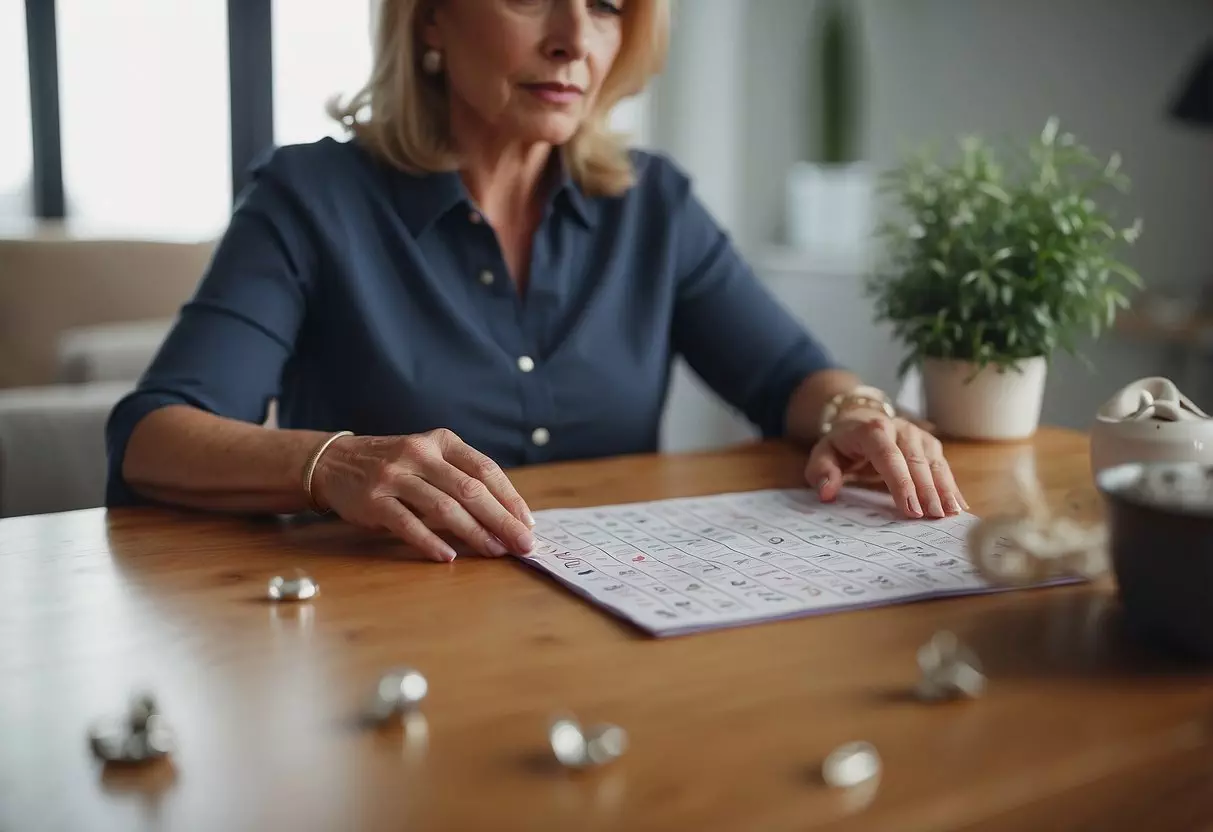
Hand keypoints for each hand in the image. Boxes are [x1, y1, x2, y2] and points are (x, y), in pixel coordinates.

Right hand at [312, 428, 534, 561]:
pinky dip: (430, 541)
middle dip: (502, 520)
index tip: (528, 524)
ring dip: (474, 533)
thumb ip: (462, 479)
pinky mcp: (373, 500)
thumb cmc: (396, 466)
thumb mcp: (430, 458)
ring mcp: (394, 475)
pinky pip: (407, 524)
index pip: (485, 469)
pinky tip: (449, 556)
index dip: (510, 498)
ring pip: (443, 507)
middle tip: (523, 544)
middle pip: (470, 490)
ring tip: (495, 552)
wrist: (335, 462)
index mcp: (441, 441)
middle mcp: (419, 453)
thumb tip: (508, 518)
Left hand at [805, 411, 967, 518]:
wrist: (859, 419)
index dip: (901, 483)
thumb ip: (821, 472)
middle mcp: (900, 428)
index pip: (888, 456)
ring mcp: (918, 435)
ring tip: (951, 514)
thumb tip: (826, 493)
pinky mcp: (929, 445)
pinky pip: (942, 466)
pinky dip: (951, 486)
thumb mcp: (822, 454)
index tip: (910, 509)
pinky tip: (959, 505)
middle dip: (927, 490)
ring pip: (935, 463)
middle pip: (916, 461)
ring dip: (944, 489)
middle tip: (934, 517)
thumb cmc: (842, 444)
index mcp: (872, 430)